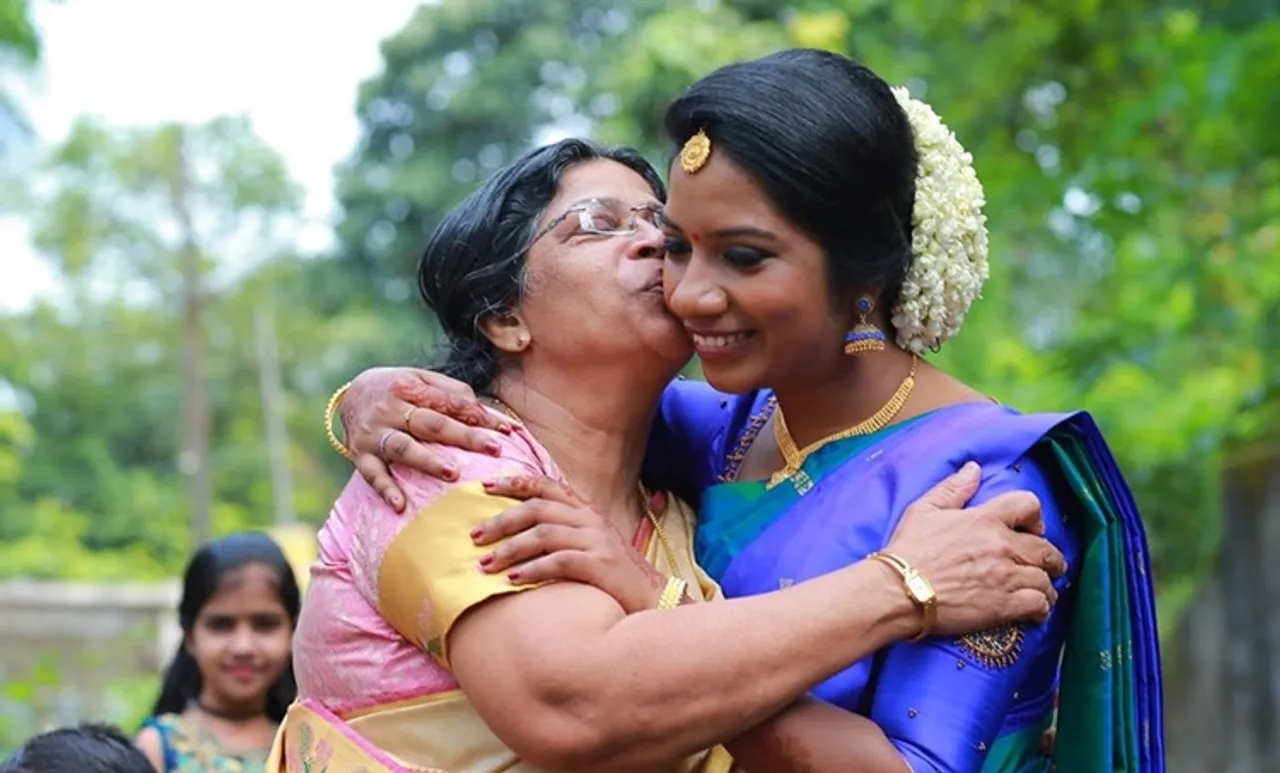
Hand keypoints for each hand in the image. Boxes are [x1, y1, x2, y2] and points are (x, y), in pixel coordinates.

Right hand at [341, 368, 510, 510]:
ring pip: (403, 448)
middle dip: (465, 437)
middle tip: (494, 449)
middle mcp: (391, 410)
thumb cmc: (398, 389)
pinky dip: (385, 490)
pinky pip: (372, 475)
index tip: (507, 431)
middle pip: (432, 424)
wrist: (351, 394)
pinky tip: (400, 505)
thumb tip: (482, 413)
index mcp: (410, 389)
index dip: (480, 416)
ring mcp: (374, 434)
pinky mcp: (361, 456)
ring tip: (453, 473)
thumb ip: (450, 392)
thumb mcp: (422, 379)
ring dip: (428, 462)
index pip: (450, 403)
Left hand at [472, 475, 668, 613]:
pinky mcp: (600, 564)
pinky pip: (558, 561)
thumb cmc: (614, 577)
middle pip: (537, 509)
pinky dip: (532, 570)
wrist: (654, 599)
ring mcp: (597, 540)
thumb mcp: (589, 547)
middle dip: (501, 521)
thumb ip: (561, 536)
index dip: (514, 483)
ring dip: (509, 549)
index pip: (546, 486)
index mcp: (585, 511)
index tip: (484, 487)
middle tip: (474, 537)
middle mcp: (590, 520)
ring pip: (543, 534)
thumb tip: (517, 537)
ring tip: (485, 565)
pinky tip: (513, 580)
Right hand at [884, 462, 1067, 636]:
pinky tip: (1036, 610)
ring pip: (1046, 579)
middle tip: (1047, 565)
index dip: (1035, 517)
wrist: (898, 590)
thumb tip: (973, 469)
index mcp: (985, 519)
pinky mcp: (1003, 606)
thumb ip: (953, 489)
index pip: (1029, 505)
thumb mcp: (924, 510)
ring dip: (1046, 585)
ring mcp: (1005, 577)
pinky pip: (1038, 605)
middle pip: (1046, 549)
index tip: (1031, 529)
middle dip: (1050, 558)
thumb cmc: (908, 550)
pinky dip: (1041, 608)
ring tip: (1042, 591)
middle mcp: (1002, 546)